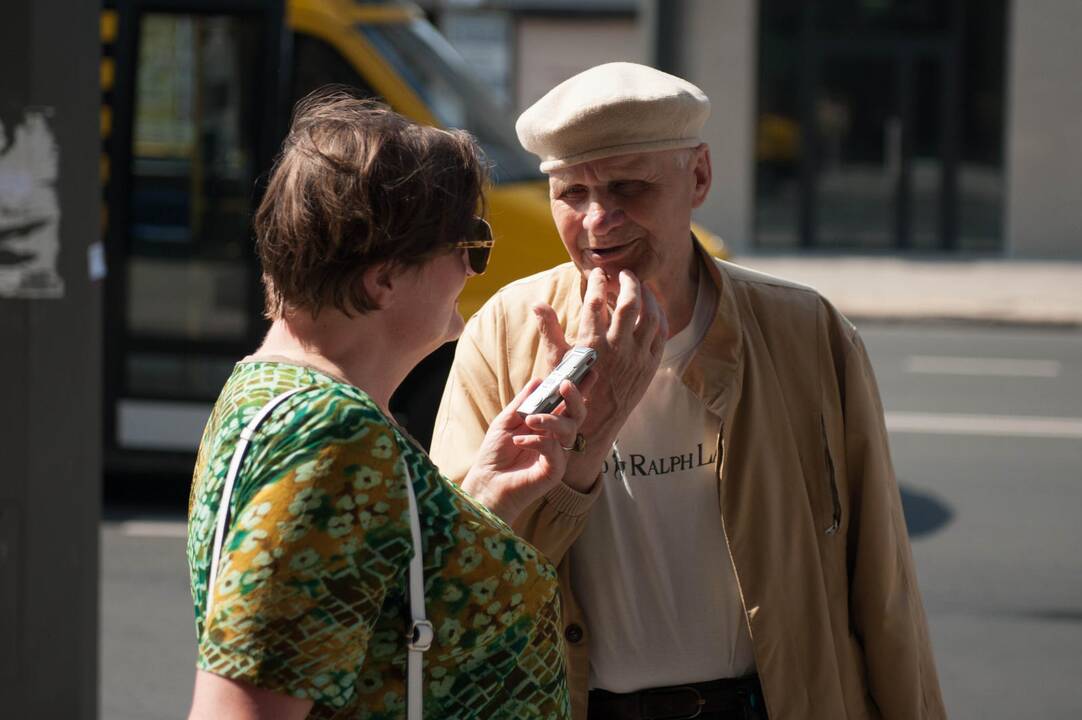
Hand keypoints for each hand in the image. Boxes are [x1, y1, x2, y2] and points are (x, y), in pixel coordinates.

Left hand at [462, 376, 587, 523]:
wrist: (486, 483)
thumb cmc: (495, 454)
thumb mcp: (506, 421)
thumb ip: (523, 402)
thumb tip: (539, 380)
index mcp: (547, 425)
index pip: (566, 404)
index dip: (579, 388)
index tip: (589, 371)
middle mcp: (556, 438)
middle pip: (577, 414)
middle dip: (575, 397)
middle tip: (565, 385)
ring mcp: (558, 454)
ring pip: (570, 430)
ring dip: (551, 420)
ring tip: (530, 420)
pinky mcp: (555, 470)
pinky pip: (554, 449)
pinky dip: (537, 441)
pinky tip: (520, 440)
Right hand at [532, 267, 666, 488]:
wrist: (596, 422)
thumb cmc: (572, 389)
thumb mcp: (557, 360)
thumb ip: (549, 328)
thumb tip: (537, 303)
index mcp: (592, 345)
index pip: (596, 302)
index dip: (597, 282)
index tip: (597, 272)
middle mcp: (618, 349)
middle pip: (630, 303)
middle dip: (628, 282)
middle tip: (623, 273)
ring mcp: (638, 358)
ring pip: (650, 316)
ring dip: (646, 296)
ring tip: (639, 287)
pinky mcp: (650, 365)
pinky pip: (661, 333)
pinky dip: (658, 316)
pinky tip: (651, 308)